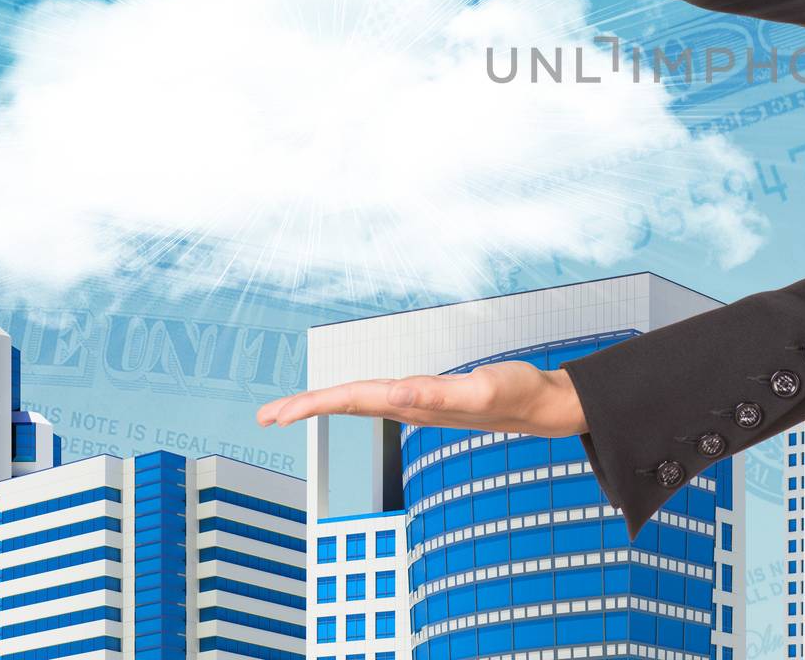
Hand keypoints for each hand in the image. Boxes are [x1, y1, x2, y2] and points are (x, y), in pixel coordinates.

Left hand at [255, 361, 589, 436]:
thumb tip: (400, 395)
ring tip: (290, 410)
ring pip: (360, 402)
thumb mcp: (482, 389)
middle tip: (264, 415)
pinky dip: (354, 397)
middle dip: (305, 408)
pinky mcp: (427, 397)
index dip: (314, 404)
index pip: (353, 400)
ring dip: (325, 404)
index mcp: (414, 402)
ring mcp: (417, 403)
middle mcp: (409, 405)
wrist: (540, 406)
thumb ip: (442, 394)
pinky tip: (345, 400)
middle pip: (348, 404)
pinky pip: (381, 396)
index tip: (278, 414)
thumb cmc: (516, 394)